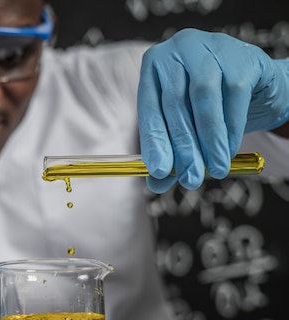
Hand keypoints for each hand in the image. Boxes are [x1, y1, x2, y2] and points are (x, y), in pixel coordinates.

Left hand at [138, 28, 288, 192]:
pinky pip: (234, 95)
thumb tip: (156, 184)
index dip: (154, 142)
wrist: (256, 84)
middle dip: (183, 147)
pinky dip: (231, 127)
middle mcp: (177, 50)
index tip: (159, 172)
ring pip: (203, 97)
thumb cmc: (211, 104)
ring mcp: (209, 48)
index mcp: (154, 66)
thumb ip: (170, 152)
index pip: (149, 108)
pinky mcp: (240, 55)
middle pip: (174, 104)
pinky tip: (229, 150)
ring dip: (209, 140)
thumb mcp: (186, 126)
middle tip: (190, 179)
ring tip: (215, 170)